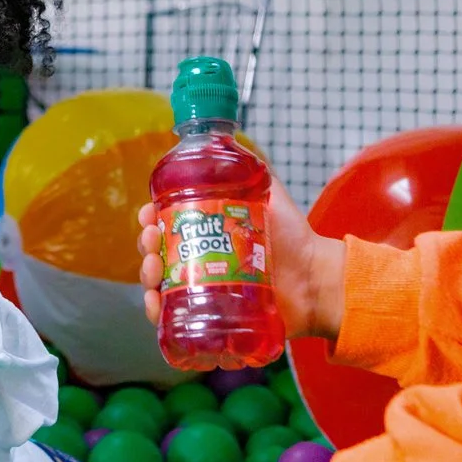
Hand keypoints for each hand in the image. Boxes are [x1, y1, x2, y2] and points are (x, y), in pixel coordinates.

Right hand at [141, 175, 343, 342]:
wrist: (314, 278)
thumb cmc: (294, 238)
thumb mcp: (270, 197)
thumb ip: (252, 172)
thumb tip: (229, 142)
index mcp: (207, 235)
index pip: (167, 226)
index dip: (150, 220)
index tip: (148, 213)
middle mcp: (199, 263)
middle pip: (157, 255)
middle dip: (147, 245)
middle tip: (153, 238)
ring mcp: (203, 292)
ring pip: (159, 286)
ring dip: (146, 277)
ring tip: (154, 270)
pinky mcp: (210, 318)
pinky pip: (175, 318)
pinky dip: (158, 313)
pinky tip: (156, 304)